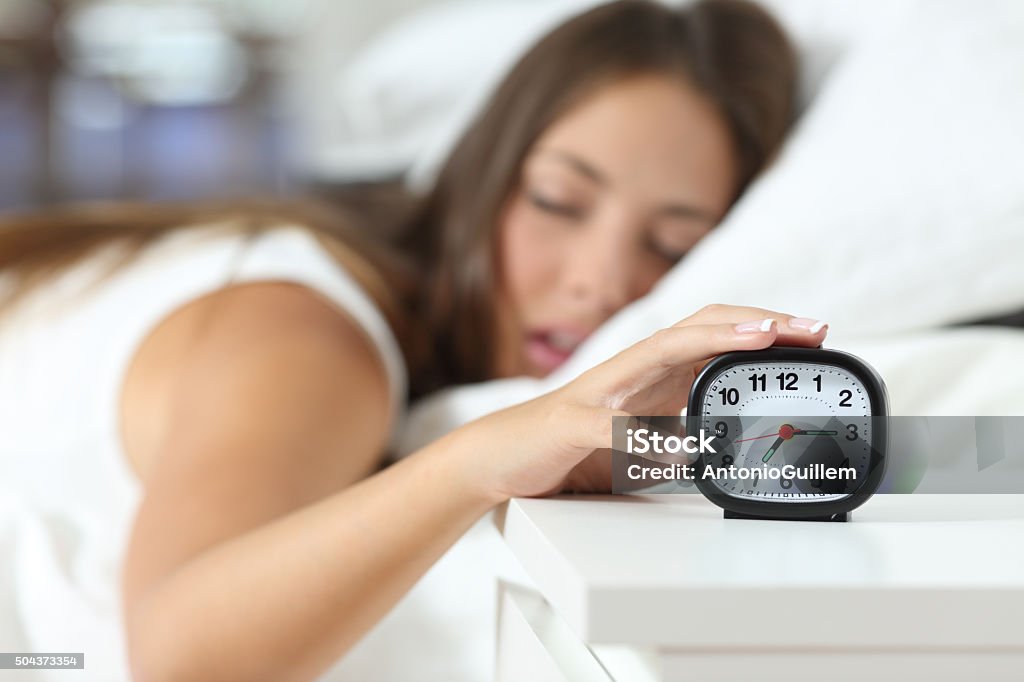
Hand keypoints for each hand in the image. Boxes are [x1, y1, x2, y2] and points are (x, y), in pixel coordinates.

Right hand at [454, 305, 828, 500]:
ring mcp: (600, 392)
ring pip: (662, 351)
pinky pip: (613, 426)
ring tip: (762, 338)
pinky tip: (679, 442)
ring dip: (715, 340)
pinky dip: (646, 432)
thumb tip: (724, 448)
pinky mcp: (571, 424)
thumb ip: (678, 436)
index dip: (763, 328)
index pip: (712, 335)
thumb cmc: (570, 446)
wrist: (500, 456)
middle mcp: (629, 371)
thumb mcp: (640, 440)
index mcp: (649, 375)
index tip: (811, 335)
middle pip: (699, 327)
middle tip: (809, 329)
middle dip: (759, 322)